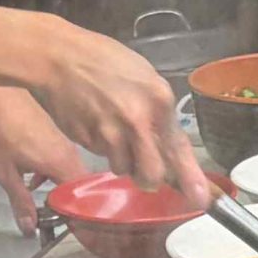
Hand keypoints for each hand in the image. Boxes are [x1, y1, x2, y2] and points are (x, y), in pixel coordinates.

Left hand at [0, 86, 86, 232]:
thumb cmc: (1, 134)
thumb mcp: (6, 174)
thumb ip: (20, 202)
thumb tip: (29, 229)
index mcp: (62, 165)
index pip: (82, 198)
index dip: (77, 216)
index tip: (68, 230)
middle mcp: (70, 154)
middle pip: (80, 187)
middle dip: (70, 205)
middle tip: (56, 220)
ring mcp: (65, 143)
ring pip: (73, 173)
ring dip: (61, 189)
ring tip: (44, 203)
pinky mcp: (58, 135)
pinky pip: (65, 161)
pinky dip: (55, 174)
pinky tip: (34, 177)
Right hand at [20, 15, 210, 206]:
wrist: (57, 56)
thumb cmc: (102, 59)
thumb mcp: (142, 76)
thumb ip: (156, 111)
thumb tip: (166, 143)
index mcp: (158, 101)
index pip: (179, 149)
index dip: (191, 180)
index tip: (200, 201)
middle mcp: (137, 121)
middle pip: (152, 175)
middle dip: (149, 177)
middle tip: (143, 167)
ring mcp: (109, 134)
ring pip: (123, 169)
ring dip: (121, 160)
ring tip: (111, 130)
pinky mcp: (86, 141)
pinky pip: (100, 156)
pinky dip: (100, 148)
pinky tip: (94, 122)